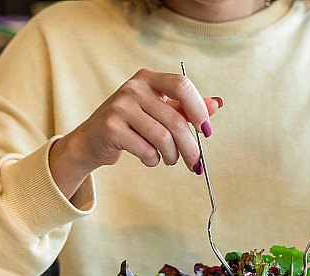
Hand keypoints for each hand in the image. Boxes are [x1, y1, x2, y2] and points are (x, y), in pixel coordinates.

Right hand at [49, 68, 222, 197]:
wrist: (93, 139)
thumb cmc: (133, 124)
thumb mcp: (159, 110)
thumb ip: (186, 108)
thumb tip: (217, 105)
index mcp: (149, 78)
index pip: (181, 85)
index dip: (198, 108)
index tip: (205, 130)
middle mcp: (134, 88)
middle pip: (175, 119)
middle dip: (190, 146)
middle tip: (195, 162)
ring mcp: (120, 106)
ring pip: (162, 138)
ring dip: (172, 155)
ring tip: (171, 159)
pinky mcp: (111, 127)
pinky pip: (146, 150)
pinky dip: (153, 160)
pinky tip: (151, 159)